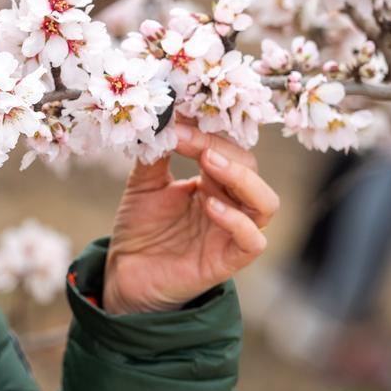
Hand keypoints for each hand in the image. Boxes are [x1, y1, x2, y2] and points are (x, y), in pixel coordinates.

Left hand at [102, 116, 279, 314]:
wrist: (125, 272)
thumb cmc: (140, 229)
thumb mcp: (143, 184)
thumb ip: (155, 154)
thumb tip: (164, 118)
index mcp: (212, 183)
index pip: (227, 149)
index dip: (205, 132)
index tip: (176, 121)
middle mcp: (229, 204)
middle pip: (250, 169)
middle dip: (221, 148)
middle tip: (190, 139)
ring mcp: (231, 232)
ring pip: (265, 203)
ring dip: (241, 179)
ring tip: (209, 163)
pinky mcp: (228, 260)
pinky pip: (253, 241)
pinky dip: (238, 221)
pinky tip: (210, 206)